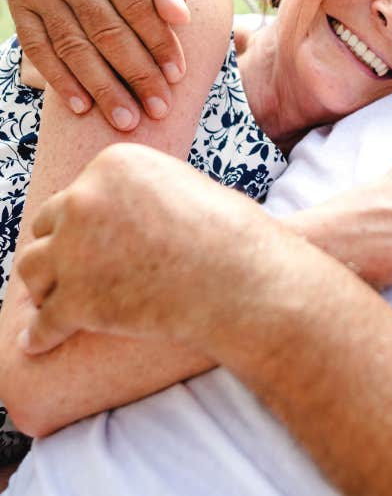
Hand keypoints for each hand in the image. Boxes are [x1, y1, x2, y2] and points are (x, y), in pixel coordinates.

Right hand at [8, 0, 190, 129]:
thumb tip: (180, 17)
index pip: (135, 4)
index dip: (158, 42)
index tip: (178, 76)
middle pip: (106, 30)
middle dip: (136, 74)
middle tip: (158, 109)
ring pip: (74, 46)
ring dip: (102, 88)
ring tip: (127, 120)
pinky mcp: (18, 1)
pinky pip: (39, 49)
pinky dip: (61, 81)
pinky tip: (83, 108)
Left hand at [17, 144, 270, 354]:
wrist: (244, 278)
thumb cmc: (227, 234)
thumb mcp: (182, 188)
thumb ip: (140, 193)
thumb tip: (114, 216)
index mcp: (113, 164)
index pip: (77, 192)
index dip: (88, 220)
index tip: (104, 242)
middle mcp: (85, 198)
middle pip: (47, 224)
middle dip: (62, 247)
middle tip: (80, 270)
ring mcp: (75, 250)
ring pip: (31, 269)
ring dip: (45, 286)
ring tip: (57, 303)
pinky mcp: (76, 300)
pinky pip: (43, 323)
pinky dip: (42, 334)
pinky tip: (41, 343)